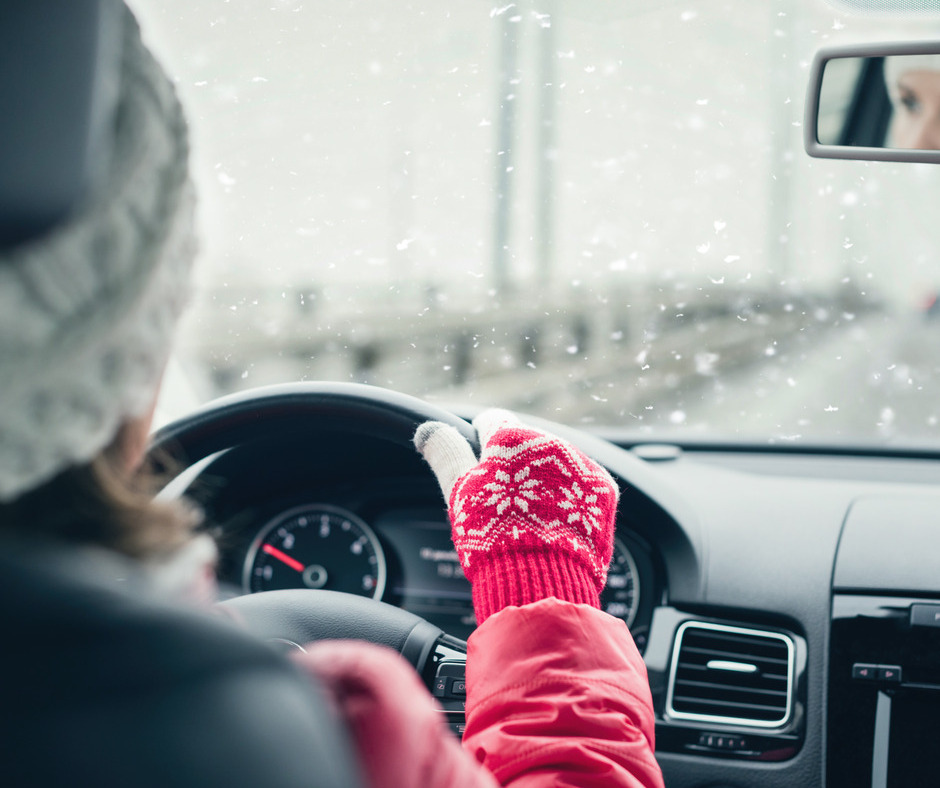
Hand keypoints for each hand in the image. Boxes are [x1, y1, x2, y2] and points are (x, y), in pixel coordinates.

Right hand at [414, 409, 618, 622]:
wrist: (542, 580)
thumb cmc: (493, 535)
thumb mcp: (460, 491)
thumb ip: (447, 454)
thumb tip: (429, 430)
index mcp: (512, 437)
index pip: (492, 422)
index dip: (481, 441)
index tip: (479, 460)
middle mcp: (551, 442)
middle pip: (527, 446)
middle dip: (516, 467)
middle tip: (504, 503)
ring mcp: (582, 465)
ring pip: (556, 465)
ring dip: (545, 481)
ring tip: (532, 518)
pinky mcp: (604, 490)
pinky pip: (582, 486)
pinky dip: (570, 499)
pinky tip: (556, 523)